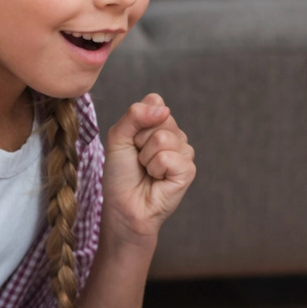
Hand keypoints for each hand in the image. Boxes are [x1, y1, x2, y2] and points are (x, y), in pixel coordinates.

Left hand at [102, 93, 195, 243]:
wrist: (123, 205)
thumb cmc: (121, 174)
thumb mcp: (118, 137)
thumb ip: (134, 115)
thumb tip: (163, 109)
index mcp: (160, 123)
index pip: (155, 102)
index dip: (137, 121)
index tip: (131, 142)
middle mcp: (175, 134)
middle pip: (160, 118)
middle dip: (140, 140)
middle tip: (138, 159)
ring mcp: (184, 152)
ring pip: (162, 138)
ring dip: (146, 157)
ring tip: (147, 170)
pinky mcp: (188, 169)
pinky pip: (167, 157)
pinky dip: (154, 169)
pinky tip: (157, 179)